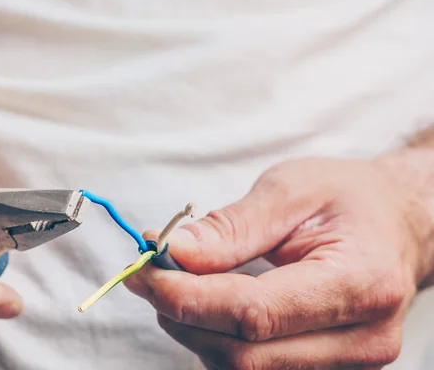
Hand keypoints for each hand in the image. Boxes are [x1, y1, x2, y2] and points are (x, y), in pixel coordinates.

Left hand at [125, 151, 433, 368]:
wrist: (394, 223)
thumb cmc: (347, 199)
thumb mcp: (290, 190)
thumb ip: (231, 227)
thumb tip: (173, 253)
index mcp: (360, 282)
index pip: (257, 313)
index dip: (190, 299)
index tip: (148, 274)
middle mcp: (363, 338)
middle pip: (246, 355)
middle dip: (183, 316)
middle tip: (150, 276)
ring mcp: (350, 364)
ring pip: (245, 369)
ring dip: (196, 330)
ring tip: (179, 283)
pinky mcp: (329, 369)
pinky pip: (257, 368)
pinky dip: (218, 339)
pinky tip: (209, 304)